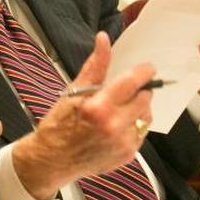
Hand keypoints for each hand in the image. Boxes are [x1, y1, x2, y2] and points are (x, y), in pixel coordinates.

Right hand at [11, 32, 155, 199]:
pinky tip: (117, 126)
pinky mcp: (128, 155)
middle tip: (127, 90)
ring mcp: (123, 143)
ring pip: (146, 116)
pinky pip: (141, 132)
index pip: (133, 82)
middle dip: (140, 90)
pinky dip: (134, 125)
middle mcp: (114, 126)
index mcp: (99, 107)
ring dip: (138, 108)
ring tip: (119, 109)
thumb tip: (103, 39)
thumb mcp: (73, 92)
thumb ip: (95, 66)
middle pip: (145, 98)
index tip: (146, 68)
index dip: (144, 71)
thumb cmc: (59, 124)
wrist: (53, 160)